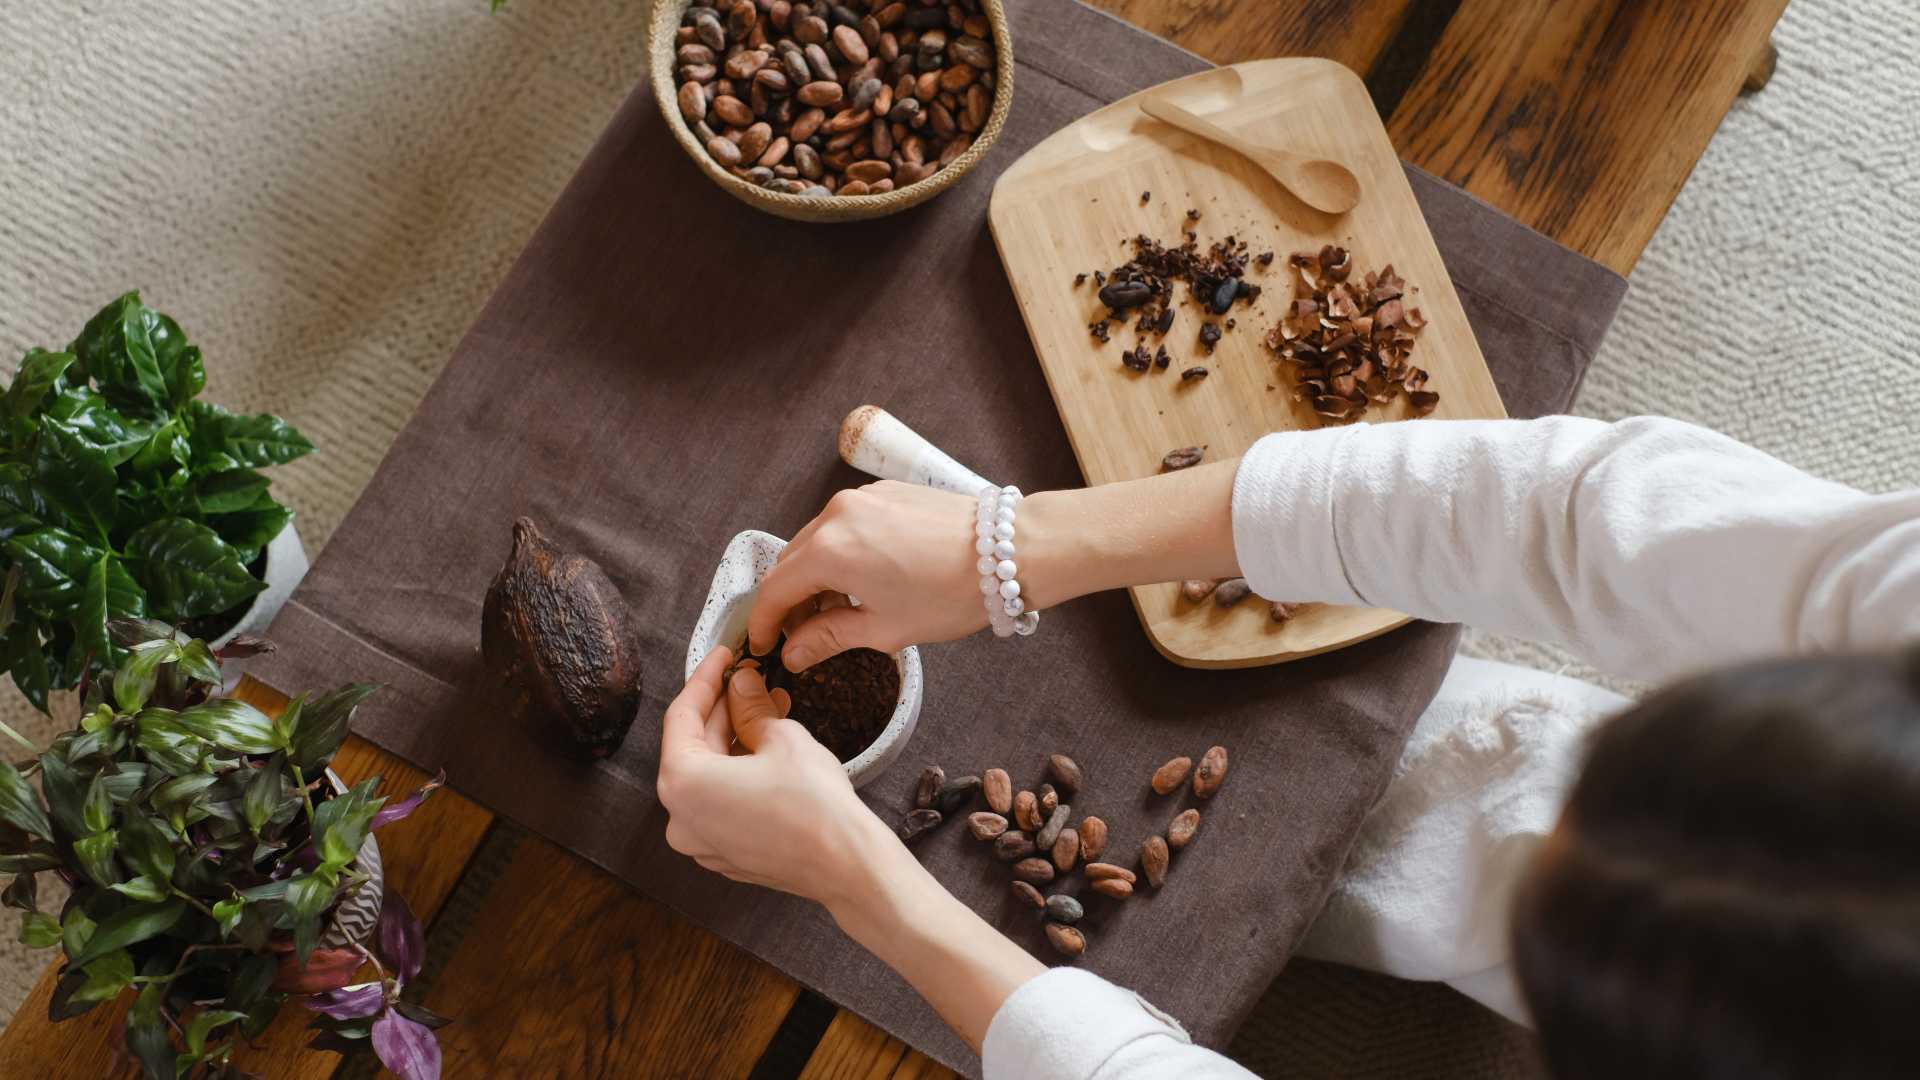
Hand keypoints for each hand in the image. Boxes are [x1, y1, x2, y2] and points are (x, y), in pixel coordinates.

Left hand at [656, 646, 894, 905]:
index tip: (723, 657)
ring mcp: (700, 841)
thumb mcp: (782, 738)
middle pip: (694, 747)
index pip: (682, 715)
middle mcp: (679, 817)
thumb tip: (742, 685)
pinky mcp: (723, 854)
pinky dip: (738, 774)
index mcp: (682, 783)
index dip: (706, 679)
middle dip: (725, 710)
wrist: (845, 864)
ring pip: (709, 775)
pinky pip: (721, 803)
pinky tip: (767, 750)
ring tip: (769, 710)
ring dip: (735, 740)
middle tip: (751, 681)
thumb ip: (751, 707)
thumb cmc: (813, 804)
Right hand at [746, 481, 993, 670]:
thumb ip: (828, 638)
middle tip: (798, 636)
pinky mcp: (883, 492)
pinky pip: (842, 524)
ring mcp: (859, 498)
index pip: (776, 590)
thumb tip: (793, 653)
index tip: (764, 646)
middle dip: (788, 600)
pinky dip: (837, 552)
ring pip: (815, 540)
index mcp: (829, 551)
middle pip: (790, 562)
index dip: (766, 622)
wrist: (1007, 551)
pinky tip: (859, 580)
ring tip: (832, 611)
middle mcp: (835, 516)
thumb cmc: (950, 594)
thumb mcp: (884, 628)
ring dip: (812, 575)